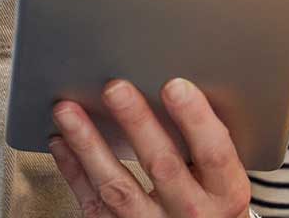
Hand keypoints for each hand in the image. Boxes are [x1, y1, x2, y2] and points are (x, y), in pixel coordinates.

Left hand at [47, 78, 252, 217]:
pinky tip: (62, 141)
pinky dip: (74, 170)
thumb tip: (175, 84)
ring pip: (117, 187)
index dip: (195, 119)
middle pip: (162, 166)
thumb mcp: (221, 176)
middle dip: (136, 123)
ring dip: (89, 144)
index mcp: (225, 193)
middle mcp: (191, 213)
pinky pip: (93, 203)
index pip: (214, 154)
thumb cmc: (209, 199)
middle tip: (115, 88)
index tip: (175, 86)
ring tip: (68, 111)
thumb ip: (204, 141)